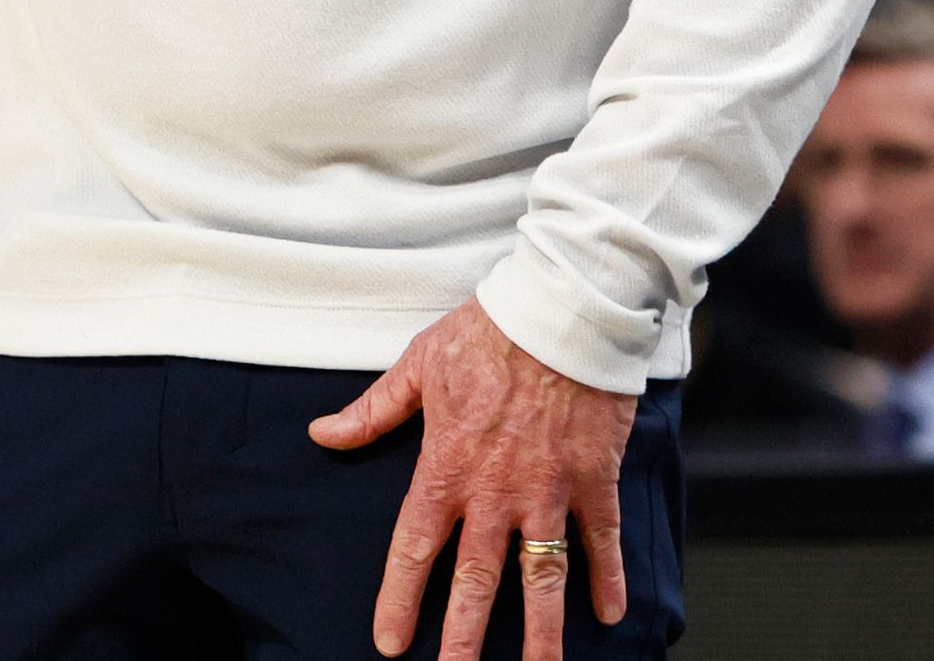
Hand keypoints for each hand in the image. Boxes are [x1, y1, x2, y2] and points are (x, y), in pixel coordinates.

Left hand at [310, 298, 634, 660]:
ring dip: (542, 633)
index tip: (391, 642)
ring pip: (542, 578)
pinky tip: (611, 616)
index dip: (401, 600)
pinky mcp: (596, 479)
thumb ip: (374, 411)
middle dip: (464, 639)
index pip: (415, 548)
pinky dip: (608, 579)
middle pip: (477, 581)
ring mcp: (549, 490)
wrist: (563, 306)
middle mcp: (496, 491)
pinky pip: (603, 540)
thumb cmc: (488, 329)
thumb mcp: (420, 364)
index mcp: (447, 466)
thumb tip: (322, 433)